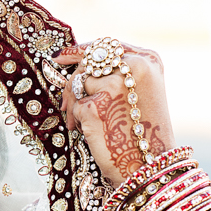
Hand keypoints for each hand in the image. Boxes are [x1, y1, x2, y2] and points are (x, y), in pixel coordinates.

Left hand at [53, 41, 176, 185]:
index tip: (62, 55)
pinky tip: (94, 133)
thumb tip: (80, 63)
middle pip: (87, 63)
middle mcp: (132, 67)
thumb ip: (119, 73)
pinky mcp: (94, 105)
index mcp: (147, 60)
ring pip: (78, 84)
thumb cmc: (143, 131)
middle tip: (68, 101)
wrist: (149, 164)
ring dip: (75, 105)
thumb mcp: (142, 91)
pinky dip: (78, 120)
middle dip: (74, 81)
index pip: (107, 46)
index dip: (80, 50)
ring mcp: (112, 85)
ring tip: (89, 124)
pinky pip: (75, 106)